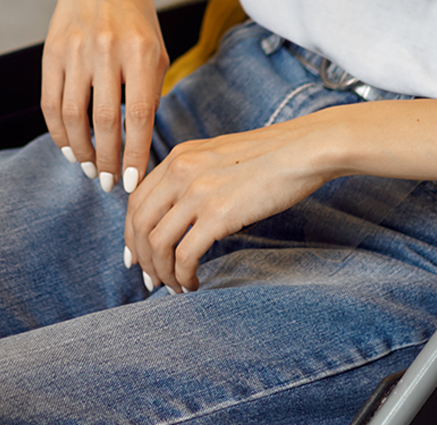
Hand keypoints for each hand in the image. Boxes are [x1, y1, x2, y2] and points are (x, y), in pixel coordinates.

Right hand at [43, 0, 168, 191]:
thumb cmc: (135, 15)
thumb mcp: (155, 48)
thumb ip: (149, 90)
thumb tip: (139, 141)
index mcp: (141, 51)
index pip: (139, 115)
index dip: (134, 154)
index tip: (132, 183)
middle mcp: (108, 51)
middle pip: (105, 121)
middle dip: (108, 161)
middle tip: (109, 183)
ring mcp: (76, 51)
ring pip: (73, 117)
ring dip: (81, 151)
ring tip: (90, 169)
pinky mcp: (52, 52)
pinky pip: (51, 102)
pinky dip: (58, 132)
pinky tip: (69, 146)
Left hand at [124, 114, 338, 292]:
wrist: (304, 150)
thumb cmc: (272, 156)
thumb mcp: (219, 156)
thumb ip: (195, 176)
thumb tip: (183, 213)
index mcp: (179, 156)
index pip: (137, 200)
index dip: (132, 234)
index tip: (137, 256)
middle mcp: (180, 171)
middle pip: (139, 224)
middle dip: (141, 258)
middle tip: (151, 280)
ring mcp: (197, 192)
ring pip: (157, 243)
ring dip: (161, 272)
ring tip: (175, 286)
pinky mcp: (218, 214)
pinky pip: (185, 255)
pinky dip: (183, 275)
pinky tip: (194, 282)